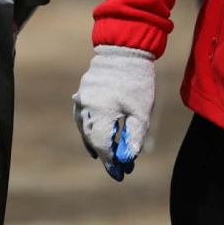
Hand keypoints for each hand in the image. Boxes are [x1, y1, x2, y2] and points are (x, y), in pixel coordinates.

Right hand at [72, 45, 155, 180]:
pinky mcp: (83, 91)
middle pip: (91, 137)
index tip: (120, 174)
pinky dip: (88, 127)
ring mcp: (82, 97)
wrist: (125, 51)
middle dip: (105, 155)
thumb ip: (134, 137)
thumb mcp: (141, 112)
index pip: (102, 144)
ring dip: (94, 143)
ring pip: (84, 127)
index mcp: (100, 111)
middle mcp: (86, 106)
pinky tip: (94, 135)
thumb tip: (127, 159)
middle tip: (117, 169)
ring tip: (103, 157)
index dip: (111, 161)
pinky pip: (82, 115)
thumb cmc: (137, 82)